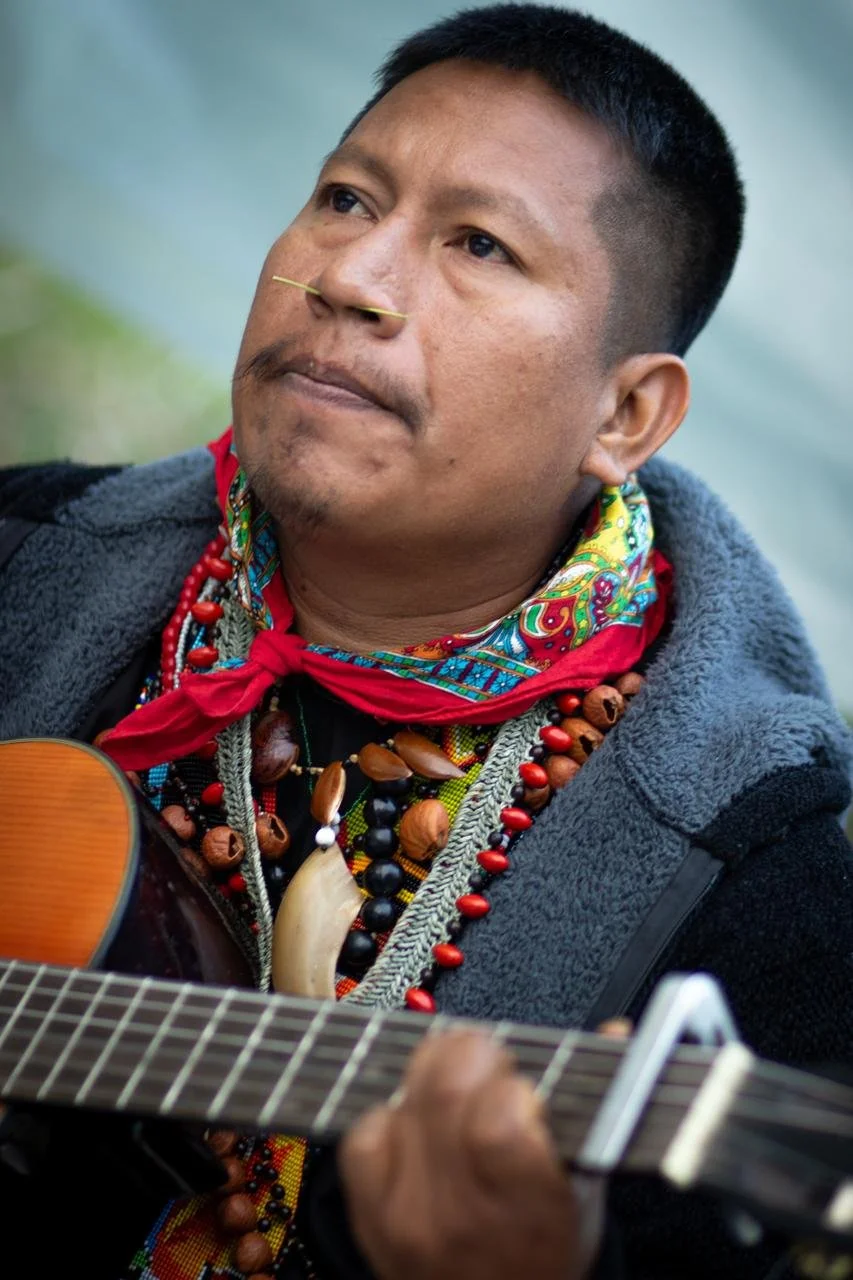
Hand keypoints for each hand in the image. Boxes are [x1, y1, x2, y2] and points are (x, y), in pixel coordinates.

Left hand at [338, 1030, 604, 1279]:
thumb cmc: (545, 1255)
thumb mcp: (585, 1192)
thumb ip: (596, 1106)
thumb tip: (615, 1030)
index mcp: (528, 1209)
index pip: (500, 1111)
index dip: (512, 1082)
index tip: (524, 1087)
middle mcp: (461, 1213)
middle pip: (445, 1085)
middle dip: (472, 1053)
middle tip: (489, 1067)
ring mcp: (406, 1215)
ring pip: (402, 1097)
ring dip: (429, 1078)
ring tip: (456, 1094)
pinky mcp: (367, 1214)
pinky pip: (363, 1131)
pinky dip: (389, 1116)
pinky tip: (417, 1129)